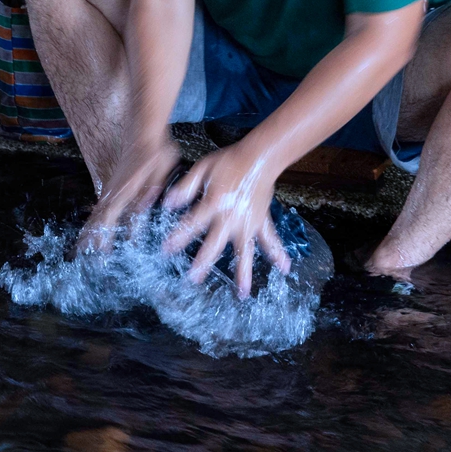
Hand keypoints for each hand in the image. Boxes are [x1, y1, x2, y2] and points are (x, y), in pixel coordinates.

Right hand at [77, 135, 180, 253]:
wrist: (144, 130)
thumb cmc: (154, 150)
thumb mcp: (159, 170)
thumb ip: (151, 188)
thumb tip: (141, 209)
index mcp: (126, 188)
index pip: (110, 215)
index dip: (105, 233)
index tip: (101, 250)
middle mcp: (115, 188)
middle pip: (99, 215)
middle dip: (92, 235)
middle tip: (86, 253)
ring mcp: (112, 186)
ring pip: (98, 210)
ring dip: (91, 227)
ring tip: (84, 244)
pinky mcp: (114, 183)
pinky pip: (102, 204)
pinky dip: (96, 216)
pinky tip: (95, 224)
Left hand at [159, 141, 289, 296]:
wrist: (259, 157)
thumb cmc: (229, 161)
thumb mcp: (202, 168)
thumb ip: (185, 187)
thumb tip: (168, 203)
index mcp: (214, 203)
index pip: (192, 223)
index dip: (178, 237)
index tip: (166, 250)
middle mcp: (231, 217)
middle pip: (215, 244)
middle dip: (203, 262)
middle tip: (193, 278)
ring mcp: (248, 222)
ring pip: (244, 251)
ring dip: (243, 272)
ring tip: (243, 293)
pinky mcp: (261, 222)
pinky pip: (270, 240)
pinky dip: (278, 253)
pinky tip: (284, 269)